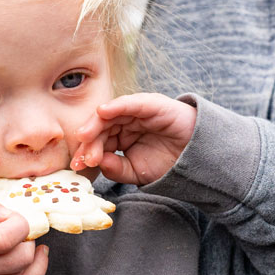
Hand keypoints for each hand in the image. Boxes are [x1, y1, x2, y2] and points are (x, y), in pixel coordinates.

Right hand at [0, 198, 49, 274]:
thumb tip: (11, 215)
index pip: (6, 237)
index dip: (17, 223)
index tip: (11, 219)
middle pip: (22, 254)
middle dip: (24, 238)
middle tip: (13, 231)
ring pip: (26, 267)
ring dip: (24, 251)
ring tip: (10, 244)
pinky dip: (37, 267)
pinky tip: (37, 254)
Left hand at [70, 93, 195, 186]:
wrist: (197, 155)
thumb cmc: (167, 161)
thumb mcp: (136, 172)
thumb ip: (117, 169)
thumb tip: (99, 163)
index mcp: (119, 137)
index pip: (98, 142)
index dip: (87, 153)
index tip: (77, 166)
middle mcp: (124, 122)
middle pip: (99, 129)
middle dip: (89, 143)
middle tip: (82, 158)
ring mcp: (135, 112)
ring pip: (109, 115)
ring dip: (96, 126)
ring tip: (86, 137)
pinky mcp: (150, 104)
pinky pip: (130, 103)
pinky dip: (116, 106)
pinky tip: (103, 112)